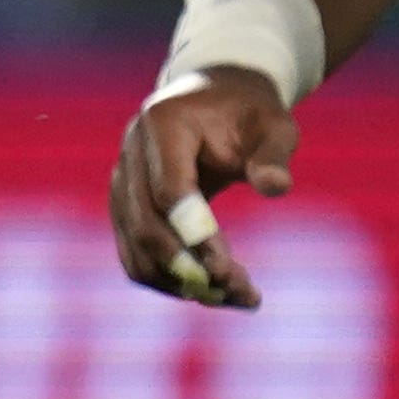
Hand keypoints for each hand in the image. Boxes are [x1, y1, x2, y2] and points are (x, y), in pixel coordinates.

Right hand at [108, 66, 296, 308]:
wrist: (215, 101)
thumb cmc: (250, 114)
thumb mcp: (275, 125)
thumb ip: (274, 155)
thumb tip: (277, 188)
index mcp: (164, 124)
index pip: (168, 187)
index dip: (194, 230)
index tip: (226, 267)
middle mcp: (131, 154)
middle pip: (144, 223)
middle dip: (186, 265)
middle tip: (235, 289)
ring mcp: (122, 183)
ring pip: (135, 248)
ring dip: (180, 283)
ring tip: (237, 297)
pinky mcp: (125, 209)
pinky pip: (136, 256)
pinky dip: (171, 283)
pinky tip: (215, 294)